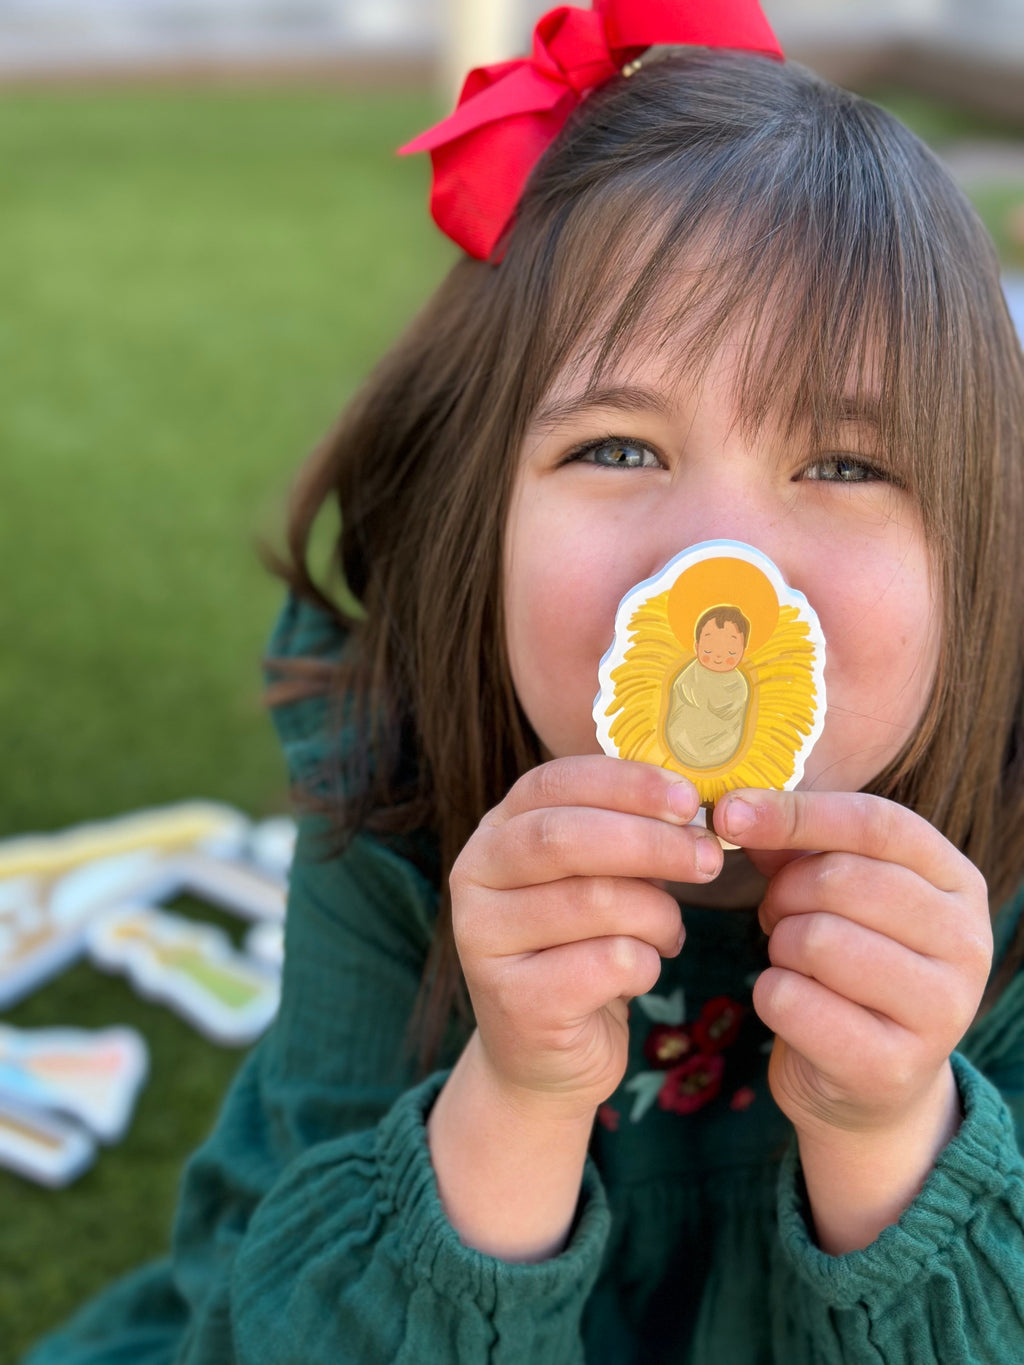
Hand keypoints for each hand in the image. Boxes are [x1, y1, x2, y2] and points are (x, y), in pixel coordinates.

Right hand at [450, 755, 721, 1119]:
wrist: (545, 1056)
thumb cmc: (581, 948)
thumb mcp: (595, 879)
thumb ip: (623, 835)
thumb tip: (688, 804)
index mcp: (494, 832)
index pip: (553, 783)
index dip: (624, 783)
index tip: (687, 798)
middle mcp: (474, 878)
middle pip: (565, 837)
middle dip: (651, 843)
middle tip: (709, 859)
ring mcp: (484, 941)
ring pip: (595, 901)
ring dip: (658, 914)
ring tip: (669, 932)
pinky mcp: (516, 1001)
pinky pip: (608, 962)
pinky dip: (647, 963)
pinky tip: (642, 971)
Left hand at [714, 788, 992, 1249]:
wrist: (871, 1083)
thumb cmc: (849, 968)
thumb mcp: (834, 896)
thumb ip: (796, 848)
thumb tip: (737, 812)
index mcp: (957, 882)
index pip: (876, 823)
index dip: (797, 813)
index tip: (729, 813)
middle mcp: (966, 942)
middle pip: (841, 880)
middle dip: (784, 894)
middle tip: (777, 917)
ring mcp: (939, 1009)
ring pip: (816, 939)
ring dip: (780, 947)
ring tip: (793, 961)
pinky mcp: (892, 1066)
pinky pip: (793, 1002)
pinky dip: (770, 995)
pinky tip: (792, 1004)